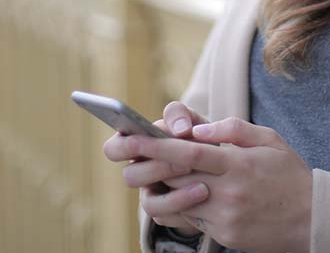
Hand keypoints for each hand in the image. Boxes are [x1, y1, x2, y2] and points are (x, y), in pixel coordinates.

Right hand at [103, 101, 209, 232]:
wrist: (216, 166)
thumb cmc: (198, 136)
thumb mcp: (192, 120)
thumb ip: (181, 115)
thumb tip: (180, 129)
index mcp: (138, 145)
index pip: (113, 148)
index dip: (122, 146)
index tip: (141, 138)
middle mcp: (139, 171)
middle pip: (130, 175)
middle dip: (156, 166)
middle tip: (185, 161)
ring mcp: (149, 193)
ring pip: (148, 199)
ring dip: (170, 184)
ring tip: (197, 175)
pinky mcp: (163, 211)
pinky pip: (163, 214)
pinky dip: (182, 201)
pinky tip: (203, 192)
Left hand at [129, 118, 312, 252]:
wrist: (312, 218)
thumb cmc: (290, 174)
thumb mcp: (271, 140)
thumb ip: (234, 129)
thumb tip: (200, 129)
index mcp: (238, 164)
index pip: (188, 152)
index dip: (155, 144)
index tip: (130, 136)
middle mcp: (228, 192)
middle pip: (175, 177)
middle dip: (147, 163)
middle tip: (123, 150)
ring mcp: (224, 217)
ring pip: (180, 199)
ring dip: (166, 185)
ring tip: (161, 171)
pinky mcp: (224, 235)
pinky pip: (194, 217)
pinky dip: (186, 203)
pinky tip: (192, 192)